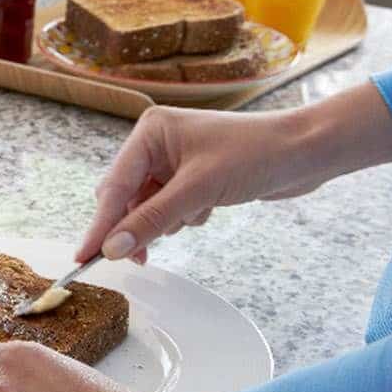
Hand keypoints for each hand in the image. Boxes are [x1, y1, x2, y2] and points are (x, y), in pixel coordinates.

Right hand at [76, 83, 391, 263]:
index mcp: (150, 131)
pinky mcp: (193, 176)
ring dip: (163, 222)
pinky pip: (169, 207)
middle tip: (137, 260)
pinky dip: (182, 217)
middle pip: (125, 197)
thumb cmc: (257, 155)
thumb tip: (112, 249)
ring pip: (147, 206)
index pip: (115, 186)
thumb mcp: (198, 191)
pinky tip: (207, 211)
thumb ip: (151, 220)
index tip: (82, 257)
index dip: (100, 225)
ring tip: (192, 218)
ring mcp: (175, 160)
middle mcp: (157, 142)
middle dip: (134, 226)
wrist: (309, 151)